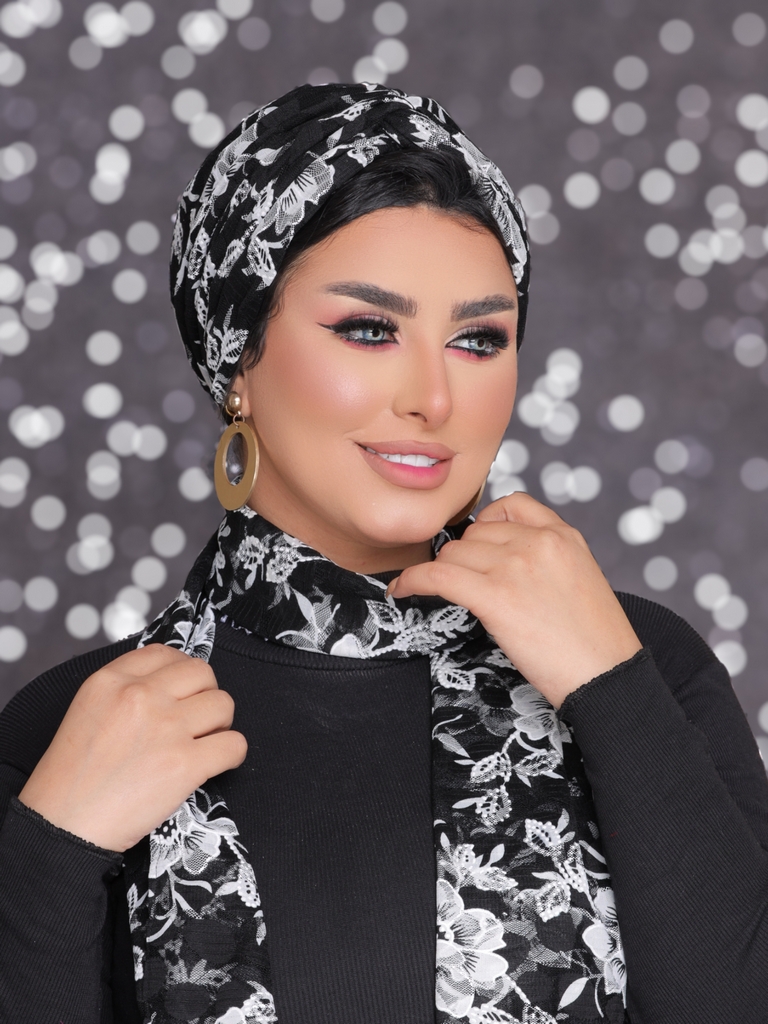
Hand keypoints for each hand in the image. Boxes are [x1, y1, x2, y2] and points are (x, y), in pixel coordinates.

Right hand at [17, 645, 246, 852]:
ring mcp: (166, 727)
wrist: (62, 827)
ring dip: (220, 724)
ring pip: (223, 704)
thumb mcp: (87, 710)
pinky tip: (216, 763)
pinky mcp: (185, 763)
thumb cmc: (71, 778)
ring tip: (202, 742)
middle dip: (205, 693)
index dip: (181, 672)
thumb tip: (168, 683)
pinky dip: (232, 754)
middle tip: (196, 718)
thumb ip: (124, 690)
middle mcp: (140, 696)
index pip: (165, 654)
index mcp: (111, 680)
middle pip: (202, 672)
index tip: (182, 691)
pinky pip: (234, 744)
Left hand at [387, 492, 641, 707]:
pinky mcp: (495, 595)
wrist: (608, 677)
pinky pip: (436, 576)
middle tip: (462, 586)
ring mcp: (516, 565)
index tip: (478, 547)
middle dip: (464, 559)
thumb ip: (547, 557)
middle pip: (474, 534)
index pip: (510, 505)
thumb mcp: (582, 579)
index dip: (486, 525)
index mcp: (563, 535)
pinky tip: (400, 591)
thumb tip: (500, 559)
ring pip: (453, 553)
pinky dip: (412, 581)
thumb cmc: (596, 642)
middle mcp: (538, 541)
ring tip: (437, 593)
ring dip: (442, 574)